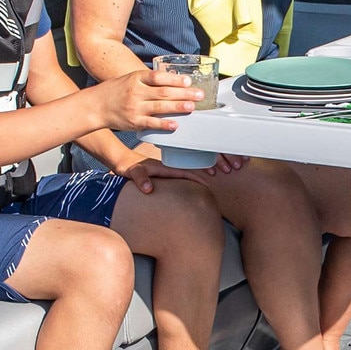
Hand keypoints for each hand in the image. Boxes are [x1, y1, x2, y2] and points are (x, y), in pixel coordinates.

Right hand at [93, 68, 201, 133]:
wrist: (95, 106)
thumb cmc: (114, 91)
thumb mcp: (129, 78)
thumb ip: (147, 79)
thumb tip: (171, 78)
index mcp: (135, 79)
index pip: (158, 77)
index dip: (174, 79)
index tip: (188, 80)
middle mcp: (136, 92)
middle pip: (164, 92)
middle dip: (184, 93)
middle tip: (200, 94)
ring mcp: (135, 108)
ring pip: (160, 107)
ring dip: (178, 107)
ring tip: (192, 107)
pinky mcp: (134, 122)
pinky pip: (151, 124)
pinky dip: (164, 124)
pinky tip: (176, 124)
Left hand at [117, 153, 242, 192]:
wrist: (124, 162)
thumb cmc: (128, 168)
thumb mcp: (132, 173)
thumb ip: (139, 178)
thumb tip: (147, 188)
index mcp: (166, 167)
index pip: (186, 171)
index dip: (199, 175)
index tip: (212, 178)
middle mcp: (171, 165)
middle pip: (195, 164)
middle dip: (210, 166)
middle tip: (226, 170)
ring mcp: (171, 166)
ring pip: (194, 164)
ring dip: (209, 165)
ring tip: (223, 170)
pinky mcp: (169, 169)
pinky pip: (188, 167)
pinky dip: (199, 169)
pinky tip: (207, 175)